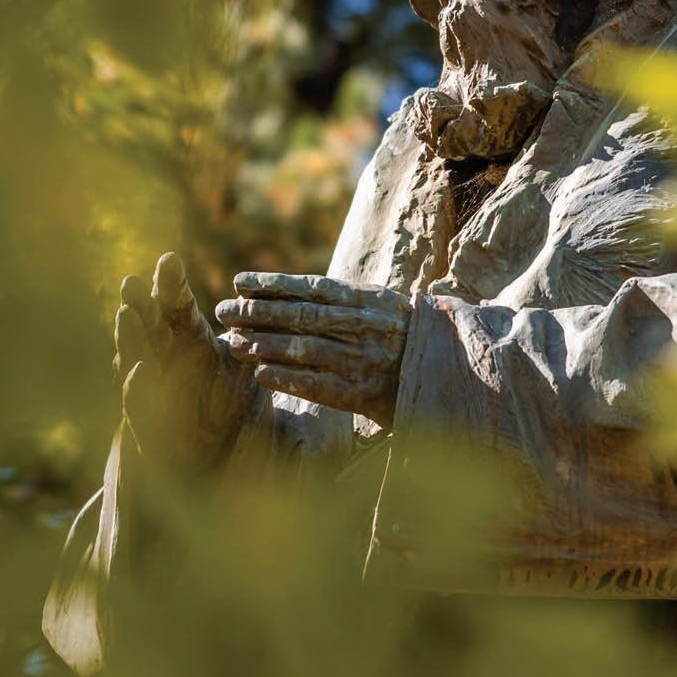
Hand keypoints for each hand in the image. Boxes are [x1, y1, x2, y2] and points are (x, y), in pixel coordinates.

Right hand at [113, 252, 269, 472]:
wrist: (221, 470)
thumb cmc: (234, 417)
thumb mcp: (248, 377)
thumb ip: (255, 346)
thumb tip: (275, 309)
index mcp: (189, 341)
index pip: (177, 306)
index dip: (170, 284)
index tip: (168, 259)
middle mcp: (165, 359)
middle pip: (148, 324)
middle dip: (139, 303)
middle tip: (131, 281)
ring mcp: (152, 389)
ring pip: (135, 356)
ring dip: (130, 337)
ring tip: (127, 314)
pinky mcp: (147, 423)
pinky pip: (138, 402)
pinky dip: (138, 386)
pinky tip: (139, 368)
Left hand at [215, 273, 409, 429]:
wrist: (452, 373)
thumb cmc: (404, 336)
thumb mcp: (380, 305)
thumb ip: (341, 298)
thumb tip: (286, 290)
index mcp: (365, 300)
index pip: (310, 287)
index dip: (271, 284)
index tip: (238, 282)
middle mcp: (362, 327)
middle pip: (300, 316)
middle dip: (257, 313)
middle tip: (224, 311)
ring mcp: (361, 360)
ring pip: (304, 348)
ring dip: (264, 345)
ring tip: (232, 342)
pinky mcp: (362, 394)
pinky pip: (317, 384)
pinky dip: (287, 378)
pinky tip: (259, 374)